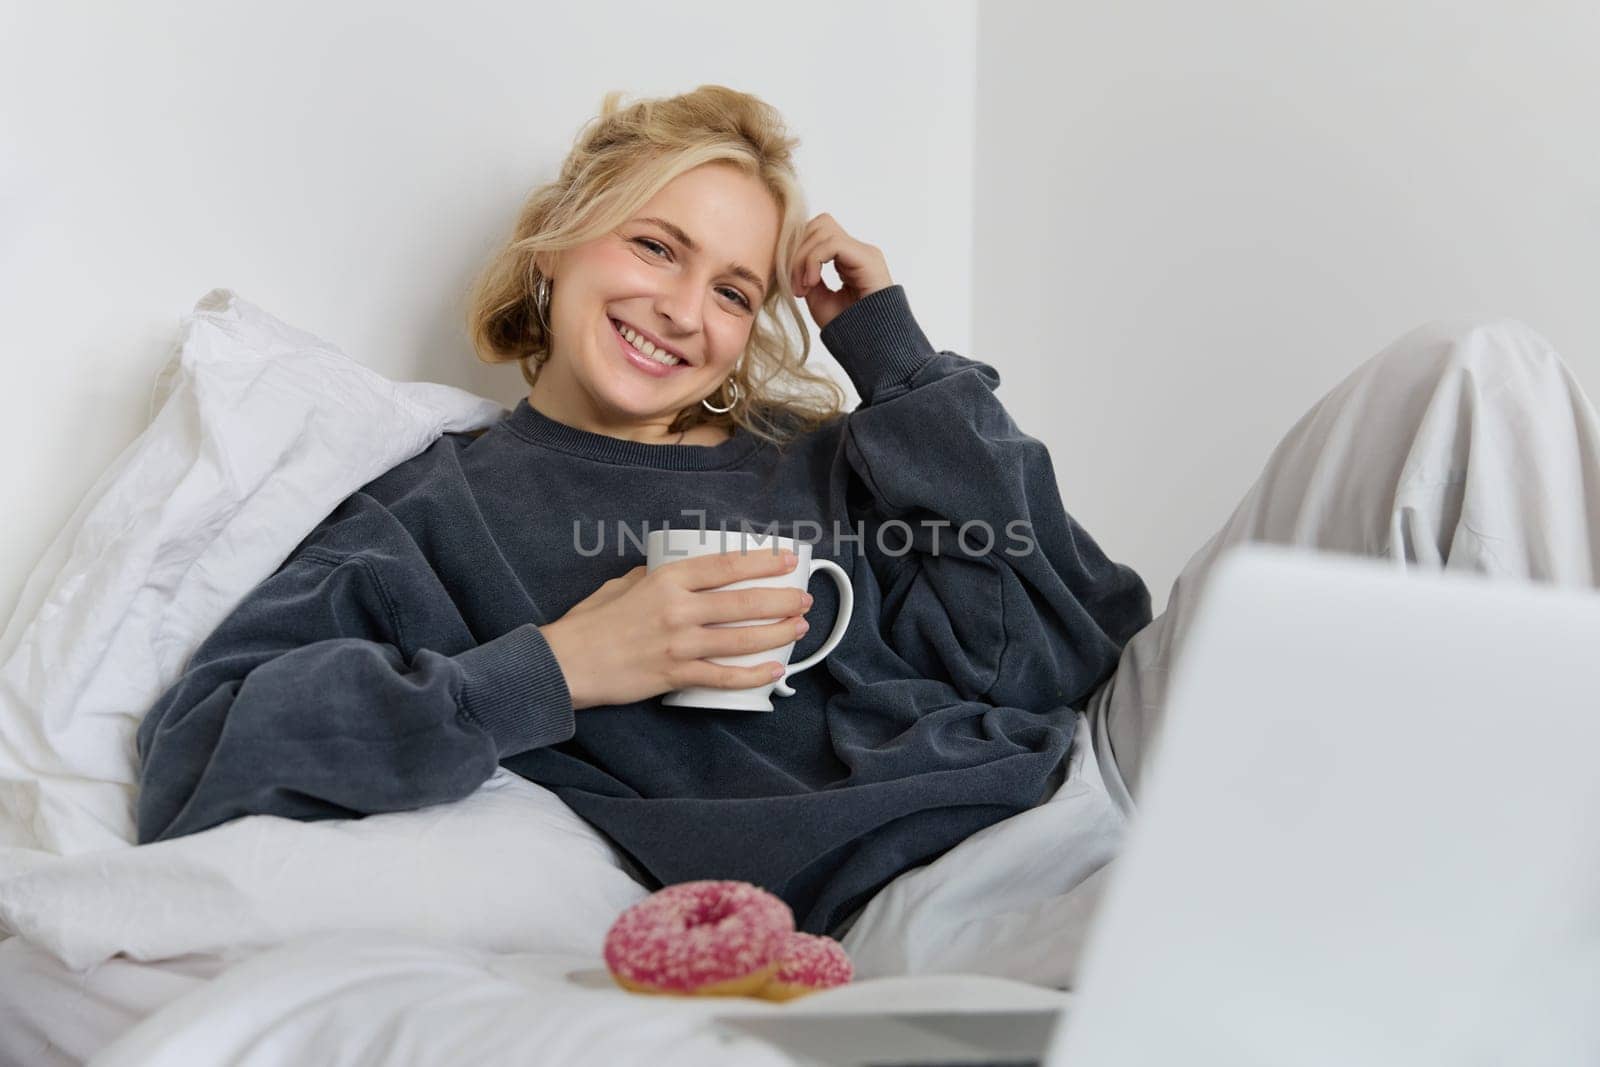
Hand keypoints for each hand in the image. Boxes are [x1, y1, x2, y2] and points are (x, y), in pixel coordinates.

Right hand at [539, 550, 814, 710]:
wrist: (567, 663)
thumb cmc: (592, 621)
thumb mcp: (622, 584)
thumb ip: (655, 577)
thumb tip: (683, 573)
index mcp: (666, 580)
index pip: (726, 566)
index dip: (762, 561)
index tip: (788, 559)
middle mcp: (678, 609)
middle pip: (744, 602)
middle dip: (781, 600)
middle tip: (804, 598)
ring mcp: (679, 644)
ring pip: (742, 639)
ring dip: (778, 633)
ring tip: (800, 628)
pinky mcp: (676, 675)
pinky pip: (724, 676)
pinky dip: (753, 675)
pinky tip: (774, 670)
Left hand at [789, 213, 894, 331]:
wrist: (872, 345)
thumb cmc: (849, 328)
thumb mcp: (819, 298)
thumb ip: (807, 275)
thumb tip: (792, 259)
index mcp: (847, 259)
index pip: (817, 232)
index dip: (797, 251)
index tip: (792, 285)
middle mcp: (857, 251)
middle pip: (819, 224)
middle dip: (798, 250)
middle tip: (795, 284)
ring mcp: (864, 252)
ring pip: (823, 229)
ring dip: (803, 257)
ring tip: (803, 287)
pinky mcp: (867, 258)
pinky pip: (832, 244)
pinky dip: (813, 261)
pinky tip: (811, 283)